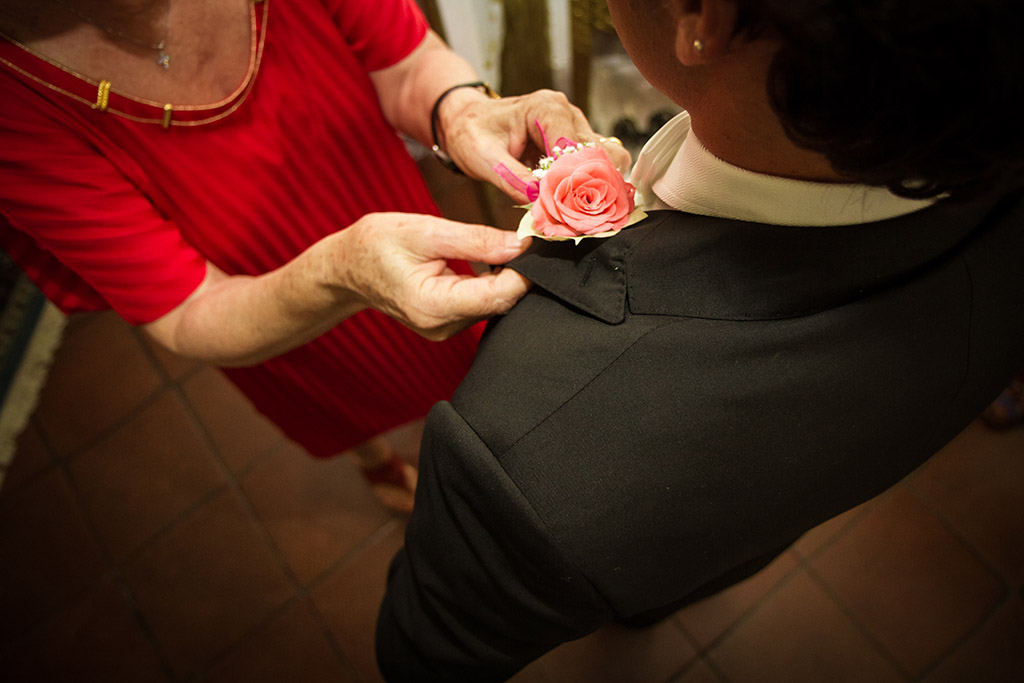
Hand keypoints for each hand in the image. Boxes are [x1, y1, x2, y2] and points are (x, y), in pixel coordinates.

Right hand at [336, 213, 531, 339]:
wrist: (347, 268)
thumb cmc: (378, 244)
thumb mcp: (426, 231)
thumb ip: (476, 240)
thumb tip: (520, 244)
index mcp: (434, 305)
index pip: (498, 295)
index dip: (524, 271)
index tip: (536, 241)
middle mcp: (443, 326)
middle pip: (501, 303)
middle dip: (519, 272)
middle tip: (528, 236)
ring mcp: (446, 330)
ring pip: (495, 305)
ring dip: (507, 276)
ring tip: (508, 244)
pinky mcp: (449, 324)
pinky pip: (482, 305)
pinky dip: (492, 283)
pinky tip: (489, 261)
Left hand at [438, 89, 632, 203]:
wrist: (467, 122)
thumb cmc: (472, 132)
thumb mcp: (485, 158)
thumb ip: (514, 180)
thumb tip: (541, 203)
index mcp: (547, 109)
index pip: (575, 150)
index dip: (573, 183)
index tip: (566, 213)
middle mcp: (568, 115)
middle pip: (603, 154)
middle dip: (594, 188)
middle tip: (577, 217)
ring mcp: (575, 128)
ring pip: (607, 161)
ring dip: (595, 189)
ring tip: (576, 213)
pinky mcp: (575, 144)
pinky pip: (593, 167)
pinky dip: (588, 188)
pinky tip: (573, 206)